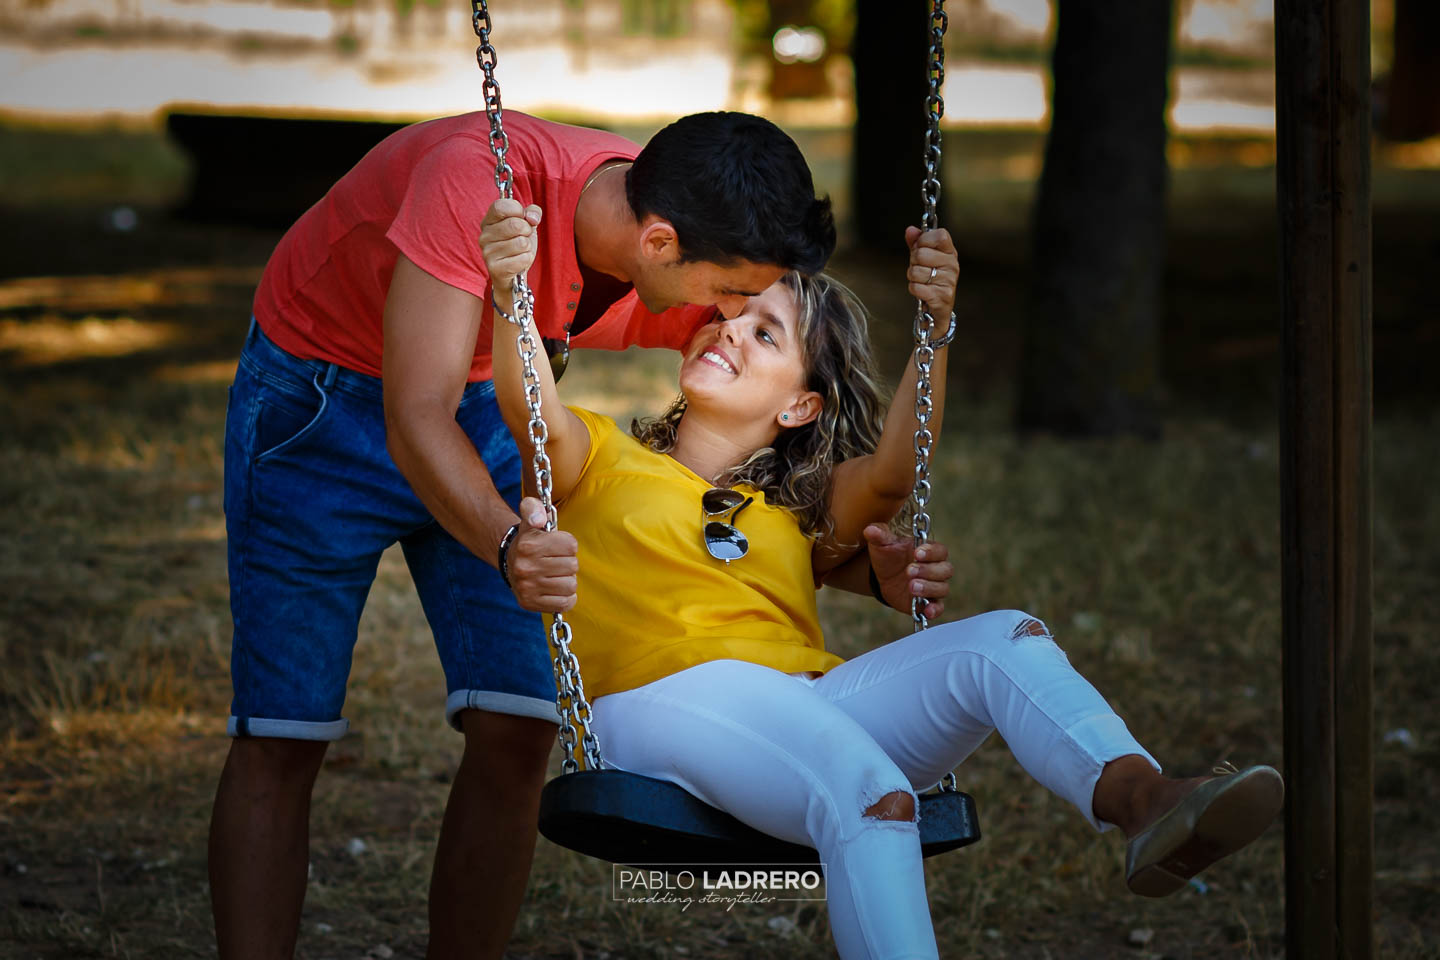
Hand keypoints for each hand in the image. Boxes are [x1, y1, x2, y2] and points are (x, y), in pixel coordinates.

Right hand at [480, 198, 542, 287]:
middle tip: (523, 237)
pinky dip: (526, 259)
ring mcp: (488, 252)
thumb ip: (532, 212)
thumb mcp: (527, 224)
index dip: (517, 210)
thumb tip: (532, 217)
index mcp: (489, 220)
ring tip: (519, 250)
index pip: (501, 206)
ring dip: (527, 247)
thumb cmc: (519, 243)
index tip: (522, 217)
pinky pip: (523, 258)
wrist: (514, 272)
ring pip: (521, 243)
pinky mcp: (495, 268)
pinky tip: (518, 261)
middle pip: (515, 224)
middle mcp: (484, 235)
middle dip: (527, 231)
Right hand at [505, 497, 577, 612]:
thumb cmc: (530, 539)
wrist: (510, 563)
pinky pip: (565, 603)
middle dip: (568, 562)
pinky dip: (565, 597)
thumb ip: (533, 508)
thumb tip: (540, 518)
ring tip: (555, 575)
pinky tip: (556, 589)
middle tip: (555, 561)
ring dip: (567, 580)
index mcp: (528, 545)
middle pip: (573, 566)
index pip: (571, 545)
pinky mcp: (529, 603)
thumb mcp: (529, 517)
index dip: (567, 545)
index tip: (556, 546)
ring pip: (571, 585)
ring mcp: (526, 587)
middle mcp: (525, 567)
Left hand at [864, 523, 952, 620]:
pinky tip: (927, 611)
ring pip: (942, 588)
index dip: (930, 552)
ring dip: (928, 588)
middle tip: (909, 571)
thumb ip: (879, 535)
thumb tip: (870, 530)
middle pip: (945, 570)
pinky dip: (935, 610)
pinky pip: (939, 608)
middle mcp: (936, 569)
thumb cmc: (888, 557)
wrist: (882, 577)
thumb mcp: (882, 545)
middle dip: (928, 571)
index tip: (915, 553)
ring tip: (911, 586)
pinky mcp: (928, 603)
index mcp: (929, 551)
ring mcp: (933, 587)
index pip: (940, 550)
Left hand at [903, 226, 957, 323]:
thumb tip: (910, 230)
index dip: (924, 239)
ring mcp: (948, 281)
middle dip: (913, 262)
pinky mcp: (941, 296)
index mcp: (950, 252)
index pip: (939, 235)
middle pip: (921, 253)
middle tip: (919, 268)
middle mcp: (952, 265)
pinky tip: (922, 291)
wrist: (938, 307)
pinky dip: (914, 289)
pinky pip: (916, 287)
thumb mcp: (924, 258)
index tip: (921, 247)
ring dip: (913, 277)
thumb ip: (917, 243)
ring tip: (922, 280)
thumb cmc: (931, 278)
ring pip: (915, 271)